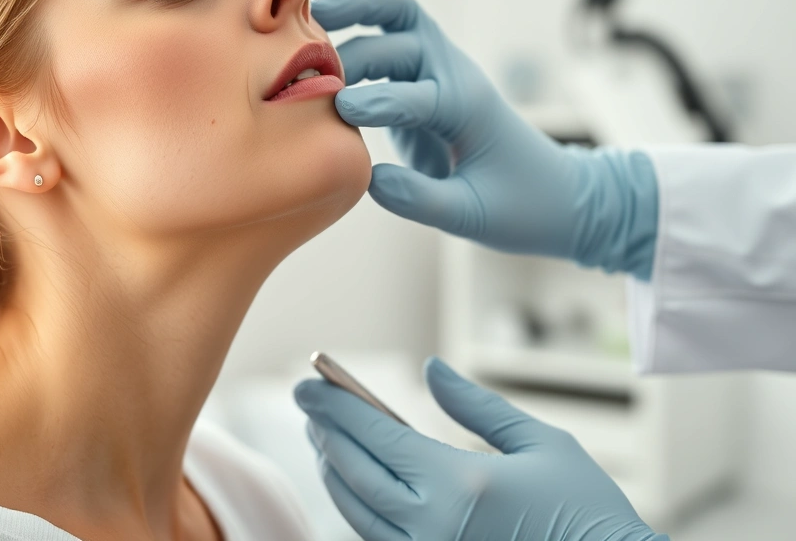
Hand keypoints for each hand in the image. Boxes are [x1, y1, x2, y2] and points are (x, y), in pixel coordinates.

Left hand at [294, 357, 667, 540]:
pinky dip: (356, 505)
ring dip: (334, 470)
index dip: (336, 407)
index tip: (307, 384)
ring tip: (324, 437)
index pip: (377, 437)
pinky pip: (377, 538)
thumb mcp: (540, 443)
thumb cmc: (585, 509)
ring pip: (357, 510)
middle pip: (355, 472)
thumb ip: (476, 405)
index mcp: (460, 485)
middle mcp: (433, 526)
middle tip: (309, 403)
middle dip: (325, 433)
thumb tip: (430, 369)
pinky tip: (354, 481)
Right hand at [315, 0, 657, 278]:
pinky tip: (314, 37)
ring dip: (353, 11)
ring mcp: (438, 72)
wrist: (556, 196)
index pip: (418, 93)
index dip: (379, 101)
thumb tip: (369, 179)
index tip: (342, 110)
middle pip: (404, 33)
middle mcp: (453, 77)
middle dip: (355, 44)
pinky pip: (387, 37)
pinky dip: (354, 26)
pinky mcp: (421, 80)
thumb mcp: (472, 217)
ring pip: (397, 17)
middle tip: (305, 63)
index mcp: (469, 109)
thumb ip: (421, 199)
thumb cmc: (520, 208)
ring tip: (303, 18)